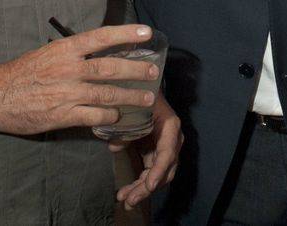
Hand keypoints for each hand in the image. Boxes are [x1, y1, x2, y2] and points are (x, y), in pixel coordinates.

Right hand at [0, 24, 159, 135]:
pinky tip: (117, 117)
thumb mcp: (48, 54)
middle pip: (111, 67)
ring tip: (146, 97)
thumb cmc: (22, 73)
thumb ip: (73, 54)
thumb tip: (101, 51)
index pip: (101, 37)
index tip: (146, 33)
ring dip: (130, 96)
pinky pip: (94, 116)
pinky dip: (109, 117)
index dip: (126, 34)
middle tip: (153, 71)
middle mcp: (69, 69)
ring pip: (107, 94)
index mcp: (65, 50)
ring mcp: (67, 93)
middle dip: (136, 69)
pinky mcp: (63, 115)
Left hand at [110, 91, 182, 208]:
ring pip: (158, 175)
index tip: (148, 185)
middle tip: (130, 199)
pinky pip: (150, 172)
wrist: (144, 87)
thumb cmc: (141, 94)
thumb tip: (114, 147)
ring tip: (125, 200)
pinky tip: (126, 192)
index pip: (167, 153)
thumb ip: (124, 126)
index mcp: (170, 126)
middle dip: (147, 187)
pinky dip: (140, 183)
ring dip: (143, 189)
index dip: (158, 171)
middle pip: (164, 169)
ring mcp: (165, 147)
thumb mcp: (133, 106)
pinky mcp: (156, 152)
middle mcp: (172, 139)